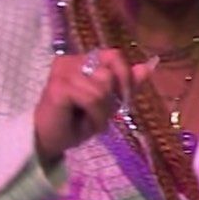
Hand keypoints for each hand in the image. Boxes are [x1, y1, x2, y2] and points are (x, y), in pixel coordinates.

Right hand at [34, 48, 156, 165]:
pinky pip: (92, 98)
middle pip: (110, 73)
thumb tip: (149, 66)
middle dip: (111, 99)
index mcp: (82, 61)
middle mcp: (70, 61)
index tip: (124, 99)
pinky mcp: (58, 86)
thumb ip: (126, 83)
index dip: (125, 77)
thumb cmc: (75, 122)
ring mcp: (63, 72)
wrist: (49, 143)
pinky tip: (83, 123)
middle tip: (97, 114)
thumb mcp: (107, 102)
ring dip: (102, 111)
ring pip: (103, 87)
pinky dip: (94, 115)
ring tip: (89, 120)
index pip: (114, 56)